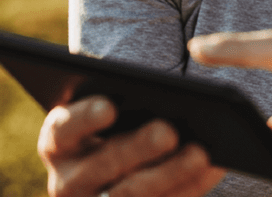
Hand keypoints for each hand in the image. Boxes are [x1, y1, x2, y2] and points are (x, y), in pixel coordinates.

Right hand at [37, 95, 225, 196]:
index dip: (84, 119)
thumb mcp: (103, 107)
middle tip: (168, 130)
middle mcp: (69, 181)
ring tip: (201, 152)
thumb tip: (158, 85)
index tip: (110, 106)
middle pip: (103, 166)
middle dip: (138, 148)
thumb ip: (117, 96)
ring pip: (132, 195)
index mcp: (57, 143)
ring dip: (170, 173)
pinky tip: (214, 167)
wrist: (116, 163)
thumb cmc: (112, 121)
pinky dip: (191, 187)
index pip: (62, 131)